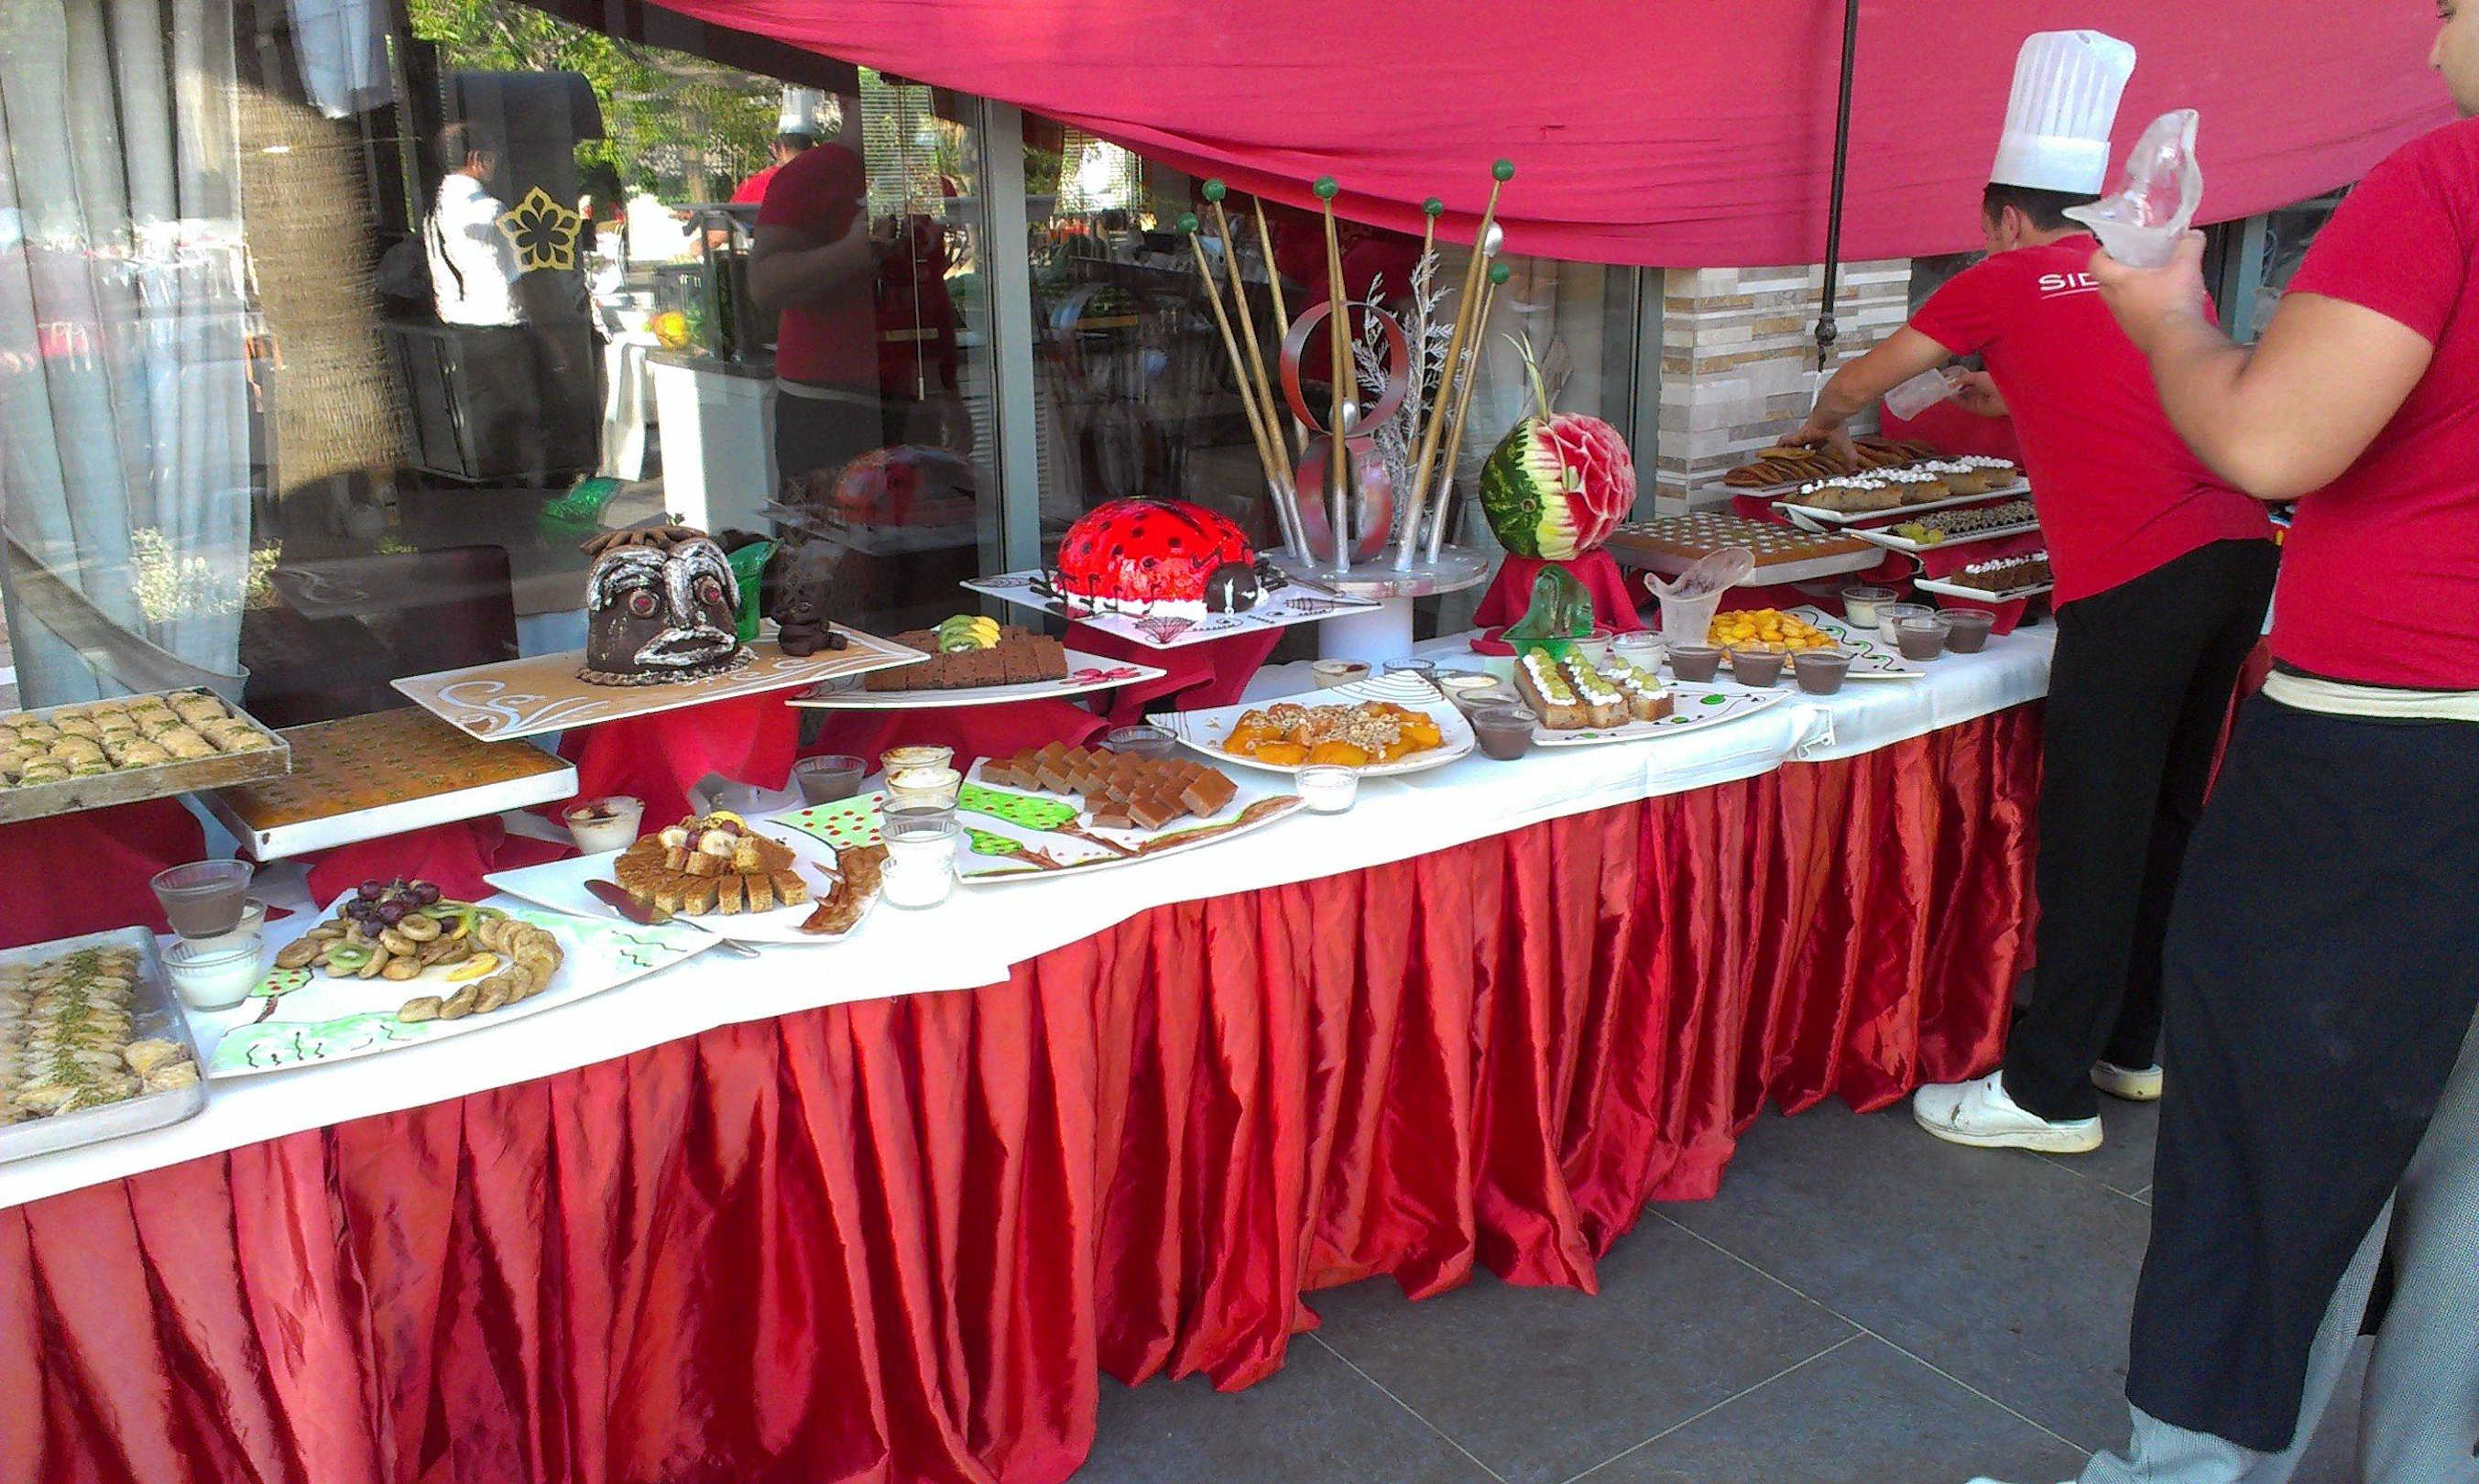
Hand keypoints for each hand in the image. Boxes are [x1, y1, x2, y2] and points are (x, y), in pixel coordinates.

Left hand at [1783, 418, 1856, 467]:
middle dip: (1799, 453)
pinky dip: (1780, 447)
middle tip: (1794, 462)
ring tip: (1782, 459)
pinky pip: (1785, 441)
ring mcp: (1803, 435)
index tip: (1812, 460)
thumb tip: (1855, 469)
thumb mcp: (1845, 446)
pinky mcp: (1797, 435)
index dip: (1814, 453)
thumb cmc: (1837, 426)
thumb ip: (1850, 458)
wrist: (1830, 416)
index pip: (1817, 447)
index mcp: (1824, 437)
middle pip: (1803, 446)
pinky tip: (1774, 452)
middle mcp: (1812, 436)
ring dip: (1788, 451)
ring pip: (1793, 444)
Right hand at [1948, 370, 2007, 418]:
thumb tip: (1952, 382)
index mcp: (1980, 381)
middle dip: (1952, 388)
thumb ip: (1963, 379)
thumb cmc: (1994, 382)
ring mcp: (1975, 400)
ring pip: (1960, 398)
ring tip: (1942, 391)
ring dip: (1952, 395)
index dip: (1956, 381)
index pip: (1965, 382)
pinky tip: (1947, 396)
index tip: (1947, 380)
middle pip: (1962, 390)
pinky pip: (1962, 404)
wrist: (2003, 396)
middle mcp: (1978, 391)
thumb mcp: (1976, 376)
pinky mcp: (1974, 409)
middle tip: (1941, 386)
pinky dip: (1955, 401)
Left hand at [2090, 232, 2211, 354]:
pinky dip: (2140, 308)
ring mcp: (2123, 320)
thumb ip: (2189, 245)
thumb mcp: (2187, 266)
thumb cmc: (2174, 301)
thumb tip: (2193, 235)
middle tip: (2134, 262)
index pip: (2095, 264)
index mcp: (2120, 282)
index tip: (2114, 248)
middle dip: (2116, 271)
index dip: (2101, 253)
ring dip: (2128, 291)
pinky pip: (2131, 316)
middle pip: (2104, 283)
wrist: (2177, 341)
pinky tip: (2160, 303)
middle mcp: (2115, 302)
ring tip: (2151, 281)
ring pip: (2117, 301)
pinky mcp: (2134, 334)